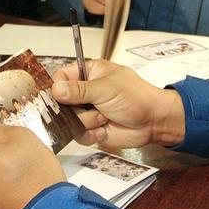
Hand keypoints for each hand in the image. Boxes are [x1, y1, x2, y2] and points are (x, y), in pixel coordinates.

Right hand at [51, 60, 185, 148]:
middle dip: (73, 109)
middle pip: (61, 102)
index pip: (61, 77)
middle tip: (87, 108)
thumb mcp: (105, 88)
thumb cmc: (136, 97)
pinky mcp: (91, 129)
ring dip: (87, 121)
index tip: (58, 97)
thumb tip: (55, 89)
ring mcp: (88, 111)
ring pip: (70, 120)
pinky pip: (78, 135)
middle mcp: (86, 92)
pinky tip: (105, 129)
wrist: (153, 122)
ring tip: (105, 117)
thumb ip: (78, 90)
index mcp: (89, 73)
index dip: (56, 88)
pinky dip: (91, 134)